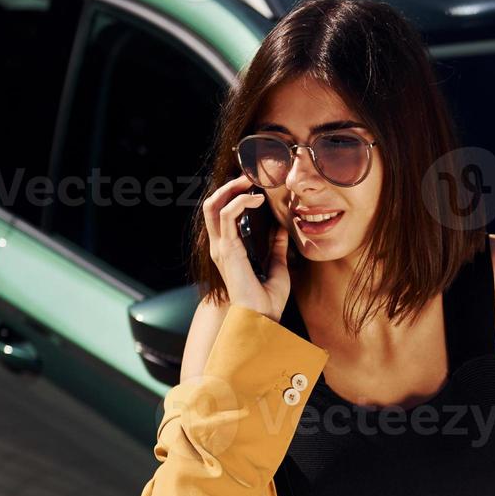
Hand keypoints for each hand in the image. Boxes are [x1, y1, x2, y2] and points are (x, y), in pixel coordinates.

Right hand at [203, 174, 293, 318]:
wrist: (262, 319)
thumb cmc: (267, 300)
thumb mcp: (277, 267)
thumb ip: (276, 247)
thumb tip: (282, 228)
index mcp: (228, 251)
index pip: (221, 215)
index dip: (232, 197)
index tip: (253, 186)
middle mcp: (220, 247)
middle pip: (212, 206)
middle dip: (228, 187)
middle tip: (249, 177)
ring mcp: (221, 248)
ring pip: (214, 205)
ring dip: (232, 188)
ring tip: (251, 181)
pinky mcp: (228, 249)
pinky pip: (227, 215)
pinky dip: (240, 201)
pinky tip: (257, 198)